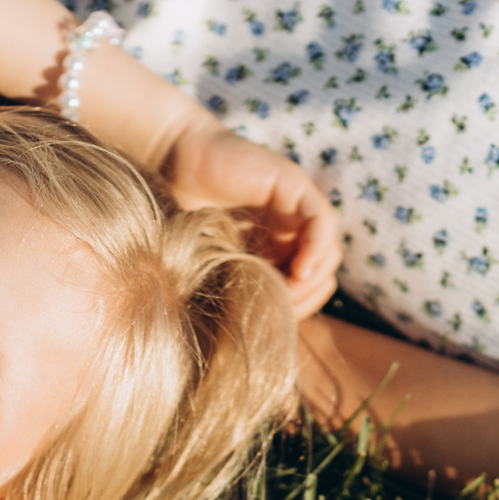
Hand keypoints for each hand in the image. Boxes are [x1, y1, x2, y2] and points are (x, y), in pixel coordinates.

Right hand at [156, 122, 340, 315]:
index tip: (277, 321)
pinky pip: (322, 222)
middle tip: (283, 309)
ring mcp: (295, 206)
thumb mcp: (214, 265)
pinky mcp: (293, 186)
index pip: (306, 285)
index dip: (298, 306)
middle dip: (308, 297)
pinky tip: (300, 271)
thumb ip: (238, 288)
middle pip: (322, 270)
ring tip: (288, 292)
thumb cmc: (182, 216)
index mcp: (274, 248)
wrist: (170, 165)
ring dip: (313, 278)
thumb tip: (262, 334)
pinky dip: (317, 248)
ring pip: (328, 249)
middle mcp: (289, 228)